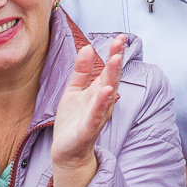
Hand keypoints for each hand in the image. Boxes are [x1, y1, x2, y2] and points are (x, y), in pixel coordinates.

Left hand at [48, 34, 123, 186]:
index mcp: (98, 91)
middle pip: (112, 77)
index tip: (119, 37)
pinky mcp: (89, 128)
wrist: (66, 149)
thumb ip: (81, 70)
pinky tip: (105, 90)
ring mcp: (97, 114)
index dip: (115, 53)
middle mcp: (102, 101)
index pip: (109, 69)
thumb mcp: (73, 90)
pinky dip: (101, 102)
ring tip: (115, 59)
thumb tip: (87, 47)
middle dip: (117, 59)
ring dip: (112, 76)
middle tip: (120, 41)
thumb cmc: (73, 120)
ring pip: (108, 93)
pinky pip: (96, 114)